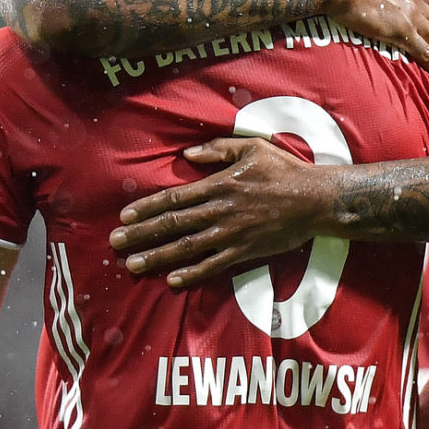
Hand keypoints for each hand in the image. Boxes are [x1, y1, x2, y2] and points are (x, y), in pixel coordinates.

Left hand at [108, 137, 334, 287]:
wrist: (314, 200)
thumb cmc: (284, 170)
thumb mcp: (251, 147)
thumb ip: (218, 150)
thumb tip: (187, 153)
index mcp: (218, 185)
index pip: (174, 198)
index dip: (147, 208)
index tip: (124, 216)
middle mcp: (219, 211)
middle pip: (172, 225)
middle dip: (141, 235)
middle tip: (115, 244)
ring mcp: (230, 234)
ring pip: (186, 247)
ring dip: (157, 256)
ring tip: (133, 265)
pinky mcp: (244, 252)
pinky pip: (213, 266)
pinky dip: (192, 274)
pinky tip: (172, 280)